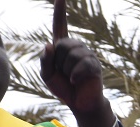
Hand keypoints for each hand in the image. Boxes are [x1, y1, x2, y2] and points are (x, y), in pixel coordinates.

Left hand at [39, 0, 109, 121]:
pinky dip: (75, 75)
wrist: (79, 103)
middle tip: (64, 73)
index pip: (60, 25)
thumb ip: (45, 60)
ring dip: (67, 70)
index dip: (60, 11)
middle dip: (58, 61)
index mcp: (63, 46)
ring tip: (72, 78)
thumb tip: (49, 45)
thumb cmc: (64, 88)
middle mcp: (76, 47)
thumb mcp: (47, 75)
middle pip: (61, 44)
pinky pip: (81, 65)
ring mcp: (87, 55)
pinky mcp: (95, 65)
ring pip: (71, 54)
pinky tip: (76, 81)